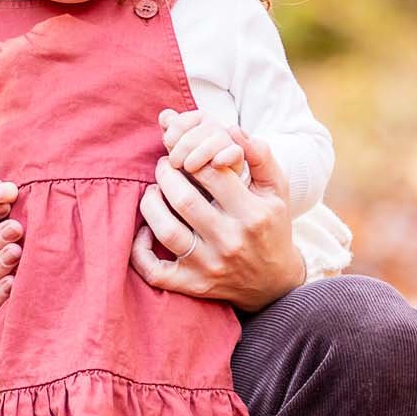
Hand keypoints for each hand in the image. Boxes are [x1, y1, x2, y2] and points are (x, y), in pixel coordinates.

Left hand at [130, 126, 304, 311]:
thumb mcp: (276, 191)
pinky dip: (140, 250)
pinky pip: (154, 271)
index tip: (186, 155)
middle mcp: (231, 241)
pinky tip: (144, 232)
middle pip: (184, 199)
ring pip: (166, 231)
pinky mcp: (193, 285)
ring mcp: (210, 266)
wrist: (275, 282)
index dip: (192, 155)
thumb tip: (234, 130)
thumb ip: (260, 156)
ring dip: (150, 203)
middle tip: (164, 166)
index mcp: (253, 214)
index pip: (212, 173)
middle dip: (166, 174)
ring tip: (153, 190)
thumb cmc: (271, 226)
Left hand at [158, 108, 245, 176]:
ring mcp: (228, 141)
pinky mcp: (237, 158)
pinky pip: (236, 151)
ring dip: (201, 153)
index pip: (187, 117)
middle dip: (185, 145)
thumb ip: (170, 131)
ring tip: (189, 167)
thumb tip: (166, 117)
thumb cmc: (191, 164)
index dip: (176, 128)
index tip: (169, 143)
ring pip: (218, 138)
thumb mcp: (177, 148)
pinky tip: (215, 163)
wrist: (208, 186)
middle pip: (202, 127)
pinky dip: (226, 156)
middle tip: (175, 162)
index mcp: (198, 120)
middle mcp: (215, 127)